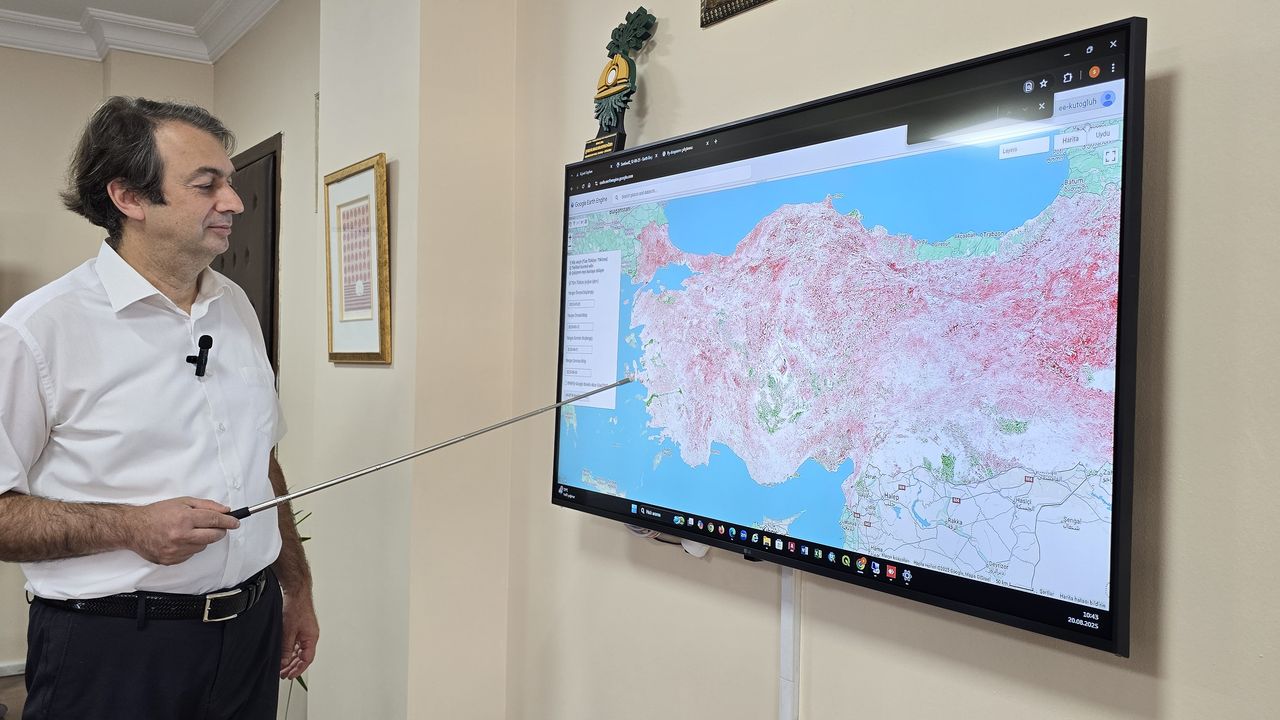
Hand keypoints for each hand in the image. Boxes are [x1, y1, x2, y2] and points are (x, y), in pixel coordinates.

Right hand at [125, 497, 239, 564]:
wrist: (133, 528)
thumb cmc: (156, 514)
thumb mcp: (182, 502)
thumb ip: (206, 506)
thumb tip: (225, 511)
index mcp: (184, 519)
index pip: (214, 520)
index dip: (228, 521)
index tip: (235, 522)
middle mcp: (181, 536)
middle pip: (213, 536)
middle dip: (220, 530)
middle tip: (218, 526)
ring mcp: (176, 550)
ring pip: (203, 546)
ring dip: (202, 538)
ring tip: (190, 530)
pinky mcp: (171, 560)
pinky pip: (191, 554)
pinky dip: (191, 547)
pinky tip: (181, 539)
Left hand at [279, 591, 318, 679]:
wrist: (296, 592)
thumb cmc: (296, 608)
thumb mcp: (288, 632)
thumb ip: (286, 649)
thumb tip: (284, 662)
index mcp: (311, 638)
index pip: (307, 659)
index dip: (298, 669)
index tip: (290, 676)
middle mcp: (310, 636)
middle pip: (303, 656)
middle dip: (293, 666)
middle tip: (283, 673)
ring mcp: (306, 632)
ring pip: (299, 651)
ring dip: (291, 659)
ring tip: (281, 666)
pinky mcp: (301, 628)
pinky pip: (297, 644)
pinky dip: (290, 650)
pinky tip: (283, 654)